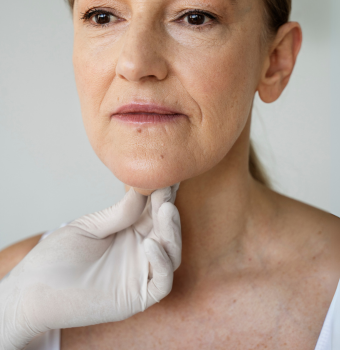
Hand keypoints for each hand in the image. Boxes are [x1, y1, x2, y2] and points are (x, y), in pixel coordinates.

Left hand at [0, 184, 180, 349]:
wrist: (34, 291)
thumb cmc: (57, 257)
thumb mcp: (89, 227)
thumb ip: (119, 212)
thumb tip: (143, 187)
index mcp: (129, 231)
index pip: (154, 210)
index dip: (163, 194)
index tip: (167, 175)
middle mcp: (140, 251)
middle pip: (167, 228)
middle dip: (169, 208)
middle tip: (167, 188)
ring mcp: (140, 274)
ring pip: (172, 252)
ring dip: (172, 230)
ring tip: (165, 209)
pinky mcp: (138, 297)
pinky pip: (162, 281)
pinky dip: (162, 262)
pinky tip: (150, 243)